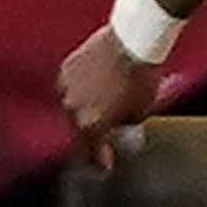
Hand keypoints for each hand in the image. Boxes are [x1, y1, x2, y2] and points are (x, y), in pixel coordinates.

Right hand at [55, 24, 163, 158]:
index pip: (88, 153)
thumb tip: (117, 127)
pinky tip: (92, 89)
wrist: (133, 41)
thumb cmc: (141, 78)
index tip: (104, 166)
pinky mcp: (66, 67)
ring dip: (83, 112)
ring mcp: (66, 87)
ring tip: (97, 110)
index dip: (98, 162)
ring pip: (71, 109)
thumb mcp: (139, 113)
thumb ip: (123, 126)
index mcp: (90, 125)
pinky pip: (69, 87)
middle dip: (89, 137)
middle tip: (100, 139)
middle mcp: (72, 109)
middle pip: (76, 132)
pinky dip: (80, 91)